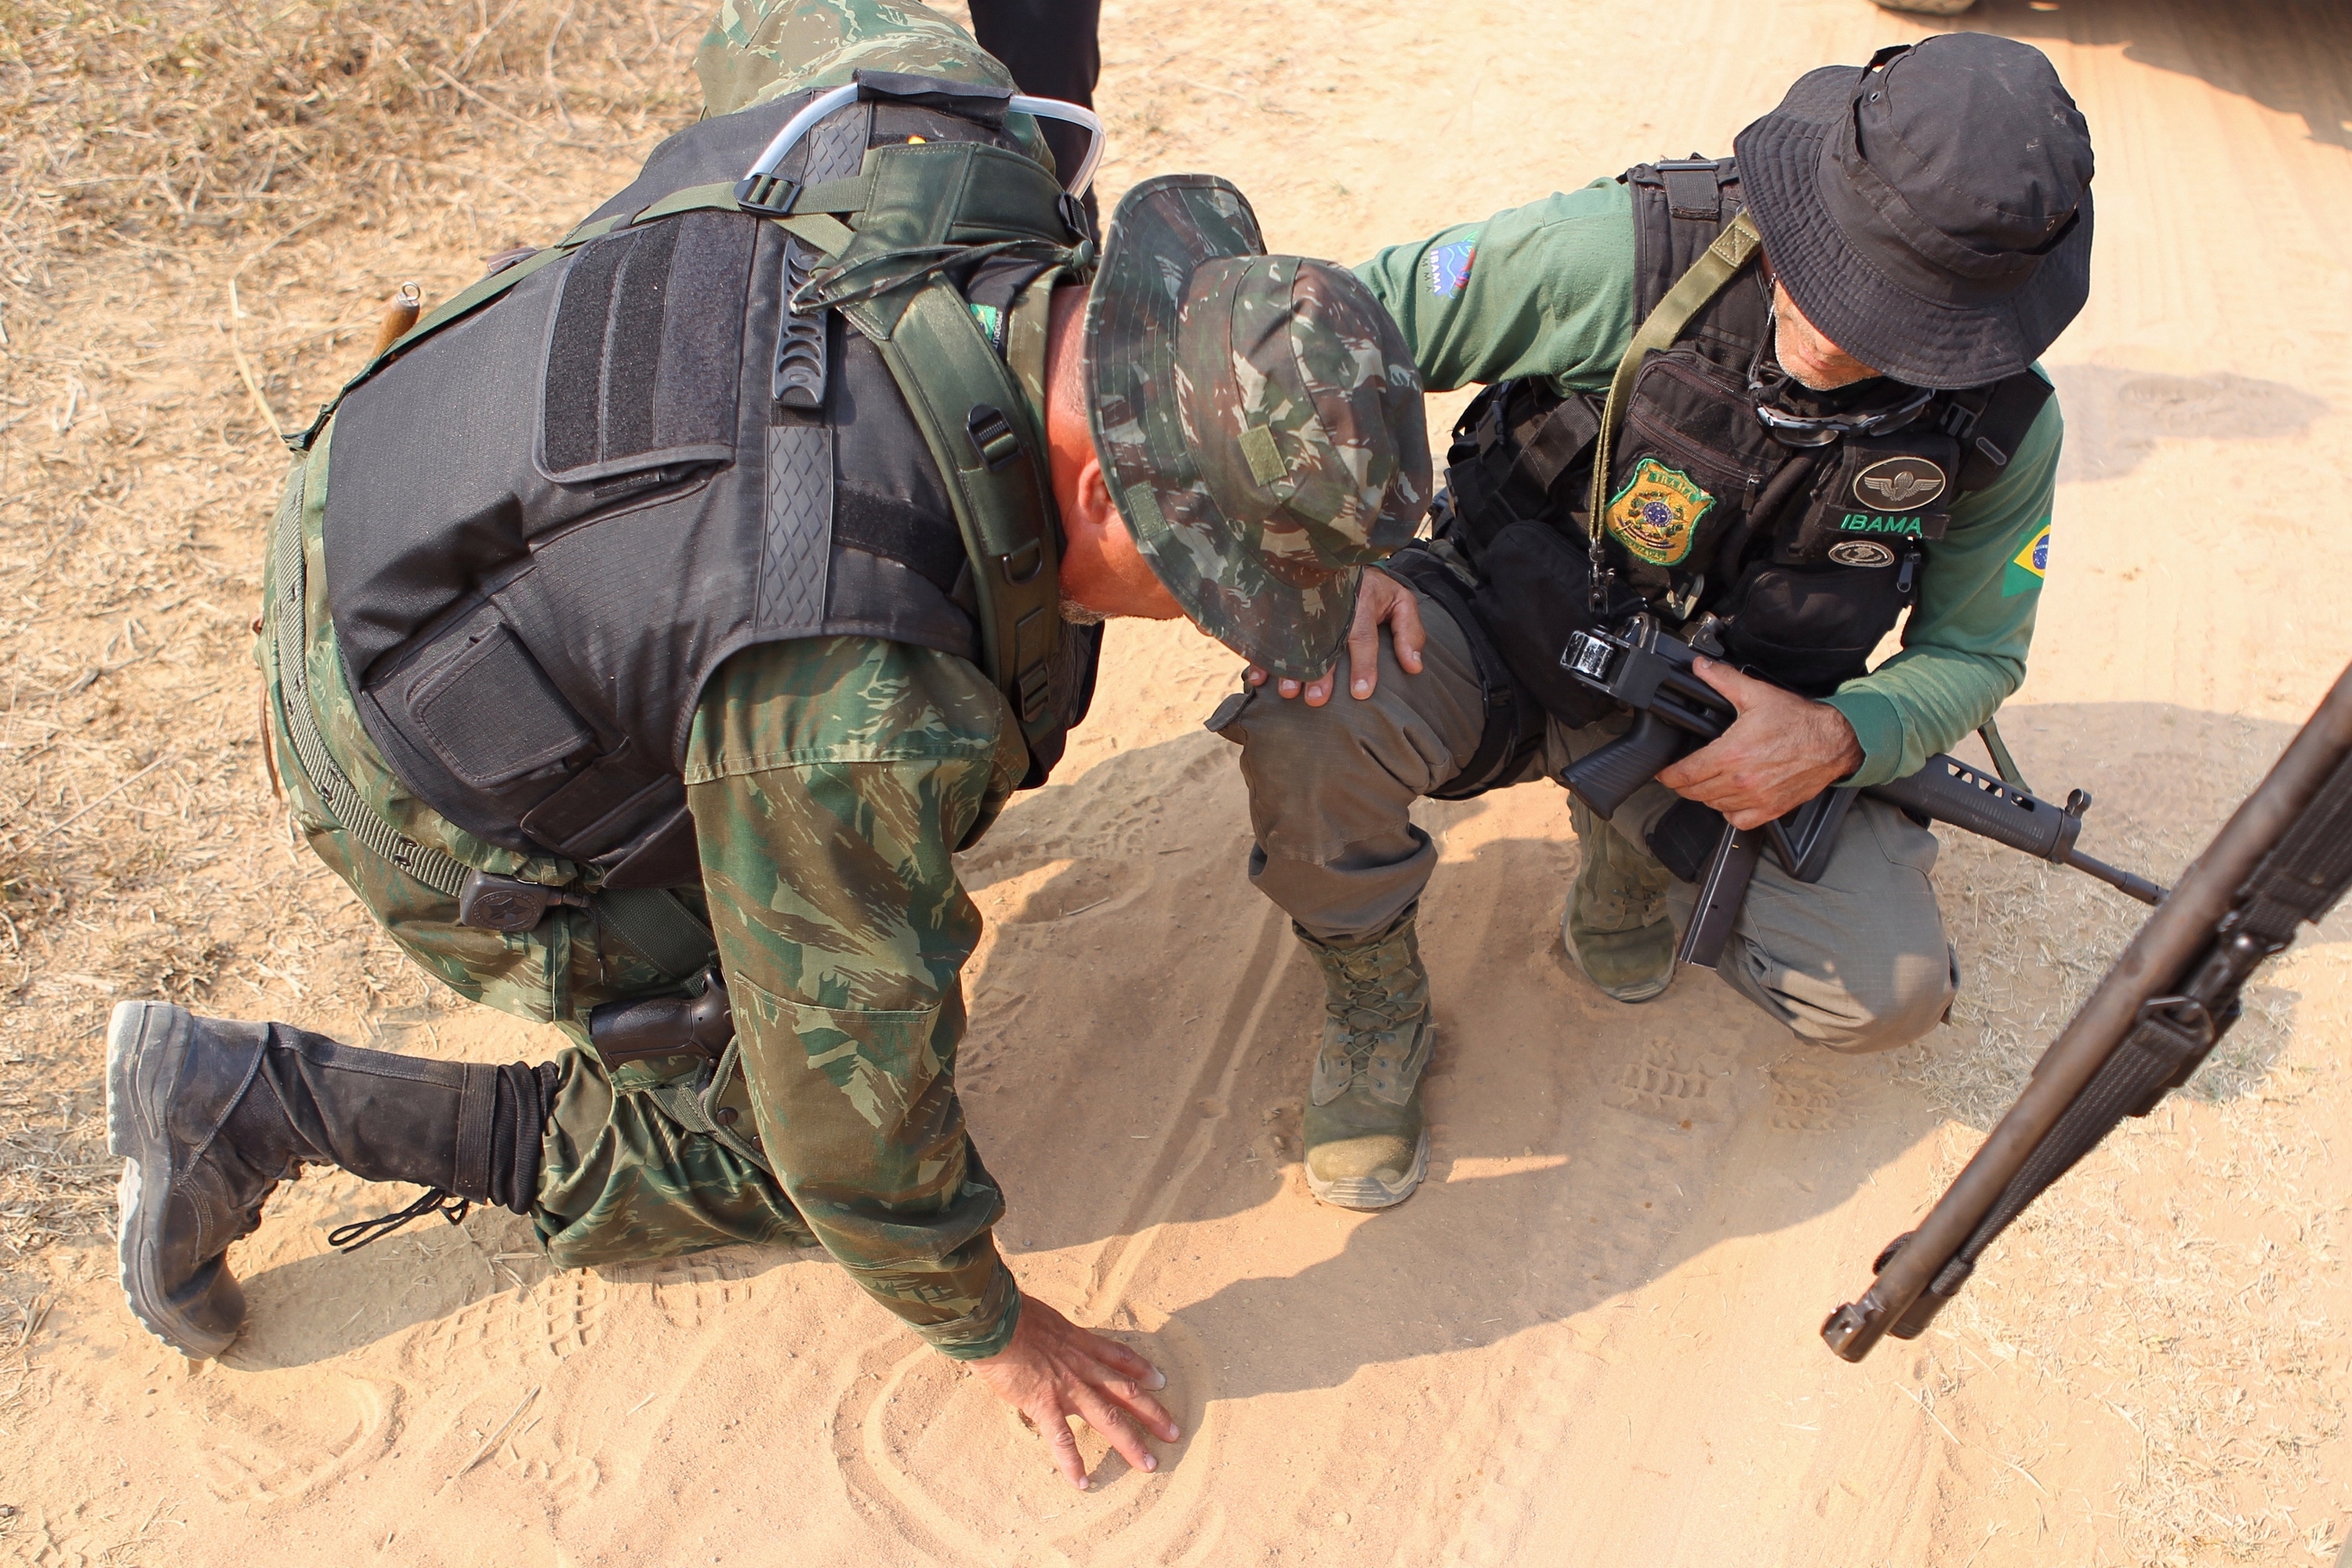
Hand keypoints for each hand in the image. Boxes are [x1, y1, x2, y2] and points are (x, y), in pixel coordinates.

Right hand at [967, 1292, 1180, 1489]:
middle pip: (1126, 1391)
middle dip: (1152, 1412)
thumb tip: (1042, 1335)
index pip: (1119, 1356)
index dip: (1141, 1368)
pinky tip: (1083, 1482)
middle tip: (1174, 1432)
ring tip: (1149, 1463)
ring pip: (1108, 1417)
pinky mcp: (1044, 1404)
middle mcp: (1081, 1366)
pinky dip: (1073, 1462)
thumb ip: (1049, 1333)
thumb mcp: (1042, 1318)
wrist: (995, 1321)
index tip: (1159, 1380)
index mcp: (1080, 1342)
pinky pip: (1062, 1438)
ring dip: (1130, 1442)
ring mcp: (1066, 1387)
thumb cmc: (1010, 1314)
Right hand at [1244, 566, 1423, 705]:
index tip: (1361, 693)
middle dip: (1320, 671)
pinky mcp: (1285, 605)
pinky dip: (1263, 655)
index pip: (1362, 636)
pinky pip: (1272, 629)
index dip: (1363, 664)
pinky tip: (1259, 677)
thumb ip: (1410, 632)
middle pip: (1325, 639)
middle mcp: (1332, 601)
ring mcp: (1305, 602)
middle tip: (1316, 700)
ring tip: (1288, 692)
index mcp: (1362, 599)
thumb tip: (1414, 667)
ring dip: (1290, 666)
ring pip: (1296, 636)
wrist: (1340, 556)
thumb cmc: (1374, 590)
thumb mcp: (1401, 602)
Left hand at [1655, 657, 1862, 829]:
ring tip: (1705, 782)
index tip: (1662, 773)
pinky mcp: (1771, 809)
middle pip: (1695, 792)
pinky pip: (1738, 820)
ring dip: (1705, 795)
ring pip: (1714, 806)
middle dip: (1683, 784)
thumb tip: (1701, 667)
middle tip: (1682, 774)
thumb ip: (1723, 680)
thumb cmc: (1800, 721)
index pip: (1685, 773)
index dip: (1667, 775)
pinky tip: (1730, 798)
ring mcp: (1756, 799)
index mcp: (1732, 754)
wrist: (1835, 741)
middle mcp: (1741, 781)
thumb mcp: (1757, 694)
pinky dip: (1729, 811)